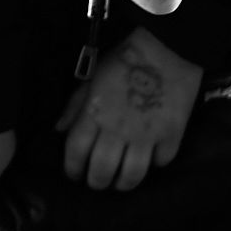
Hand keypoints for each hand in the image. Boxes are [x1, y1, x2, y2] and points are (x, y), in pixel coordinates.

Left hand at [57, 26, 202, 190]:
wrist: (167, 47)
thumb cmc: (125, 59)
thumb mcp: (93, 78)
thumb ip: (75, 106)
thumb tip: (60, 129)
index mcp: (93, 115)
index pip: (76, 154)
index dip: (72, 169)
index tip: (75, 173)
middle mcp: (116, 131)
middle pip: (102, 172)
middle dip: (97, 182)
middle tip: (98, 181)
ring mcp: (145, 136)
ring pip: (131, 176)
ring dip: (124, 183)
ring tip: (122, 181)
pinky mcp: (171, 135)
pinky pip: (161, 162)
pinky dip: (155, 163)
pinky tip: (152, 158)